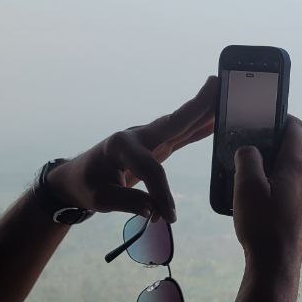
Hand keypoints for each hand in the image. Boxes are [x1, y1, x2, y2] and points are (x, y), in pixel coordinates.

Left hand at [46, 77, 217, 221]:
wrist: (77, 177)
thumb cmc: (86, 186)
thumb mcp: (99, 199)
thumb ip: (128, 201)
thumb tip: (155, 210)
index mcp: (121, 146)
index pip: (150, 169)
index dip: (162, 193)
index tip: (168, 216)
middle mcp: (137, 135)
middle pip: (172, 123)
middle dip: (196, 107)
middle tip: (217, 85)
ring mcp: (148, 138)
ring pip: (180, 125)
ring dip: (203, 111)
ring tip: (224, 95)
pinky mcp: (155, 145)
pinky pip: (181, 135)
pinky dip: (199, 127)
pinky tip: (215, 120)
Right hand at [233, 117, 301, 278]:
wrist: (276, 266)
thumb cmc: (262, 225)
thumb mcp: (246, 186)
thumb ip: (247, 158)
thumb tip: (249, 149)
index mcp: (297, 165)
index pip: (293, 127)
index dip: (277, 117)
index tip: (260, 118)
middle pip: (290, 150)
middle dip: (268, 147)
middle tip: (245, 152)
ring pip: (289, 172)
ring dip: (270, 170)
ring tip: (247, 180)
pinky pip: (289, 190)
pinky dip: (275, 188)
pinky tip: (258, 201)